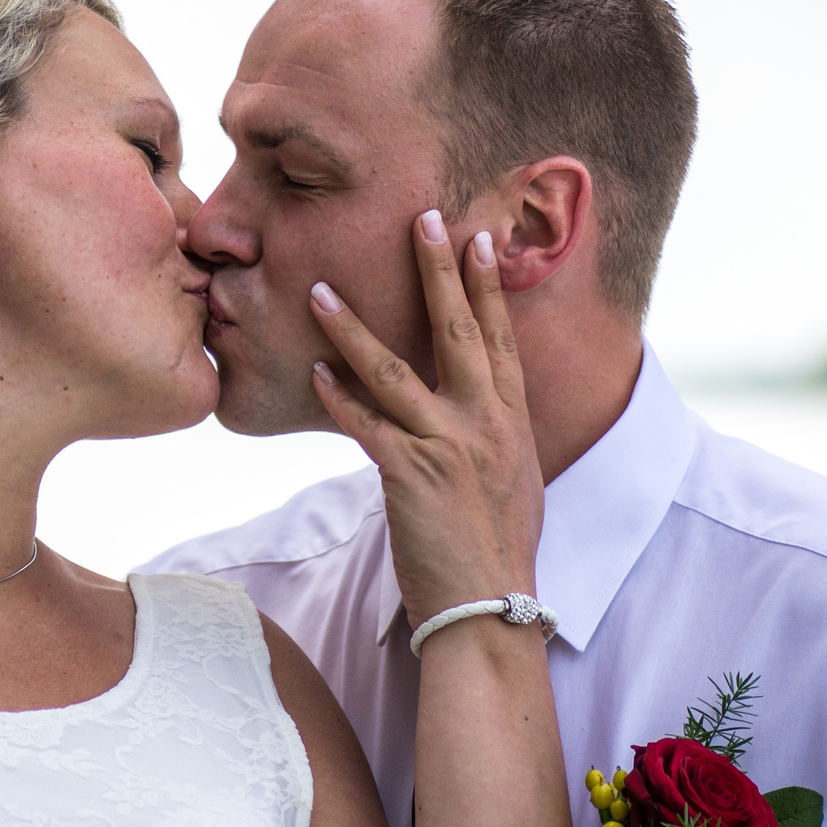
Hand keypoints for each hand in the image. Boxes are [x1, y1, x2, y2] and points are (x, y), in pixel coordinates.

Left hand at [308, 210, 542, 629]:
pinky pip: (365, 424)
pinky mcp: (409, 475)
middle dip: (440, 272)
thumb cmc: (497, 549)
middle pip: (461, 332)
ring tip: (317, 288)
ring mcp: (448, 447)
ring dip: (350, 327)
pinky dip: (337, 396)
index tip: (478, 238)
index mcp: (511, 422)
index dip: (488, 286)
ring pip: (393, 370)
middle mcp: (485, 424)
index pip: (501, 338)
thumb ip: (493, 435)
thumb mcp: (513, 480)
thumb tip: (475, 412)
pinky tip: (313, 371)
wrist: (489, 607)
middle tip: (423, 218)